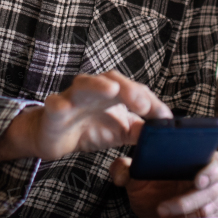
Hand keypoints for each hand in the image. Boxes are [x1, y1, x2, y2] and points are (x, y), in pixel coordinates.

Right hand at [0, 71, 171, 162]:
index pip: (135, 90)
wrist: (54, 138)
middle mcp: (94, 90)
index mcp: (112, 93)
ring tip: (112, 90)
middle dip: (129, 89)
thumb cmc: (89, 128)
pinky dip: (60, 104)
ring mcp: (72, 97)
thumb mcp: (120, 131)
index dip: (151, 101)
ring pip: (85, 84)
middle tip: (143, 103)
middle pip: (112, 80)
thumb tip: (164, 129)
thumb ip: (140, 129)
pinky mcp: (53, 110)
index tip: (164, 117)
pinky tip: (64, 106)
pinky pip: (55, 104)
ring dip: (98, 86)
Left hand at [111, 151, 217, 217]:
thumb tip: (122, 174)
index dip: (212, 168)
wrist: (151, 216)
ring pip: (212, 204)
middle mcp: (206, 183)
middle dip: (205, 188)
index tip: (199, 178)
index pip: (216, 161)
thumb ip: (124, 168)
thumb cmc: (150, 191)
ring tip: (165, 209)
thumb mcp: (135, 178)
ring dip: (189, 207)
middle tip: (193, 188)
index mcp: (195, 165)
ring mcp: (210, 203)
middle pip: (215, 183)